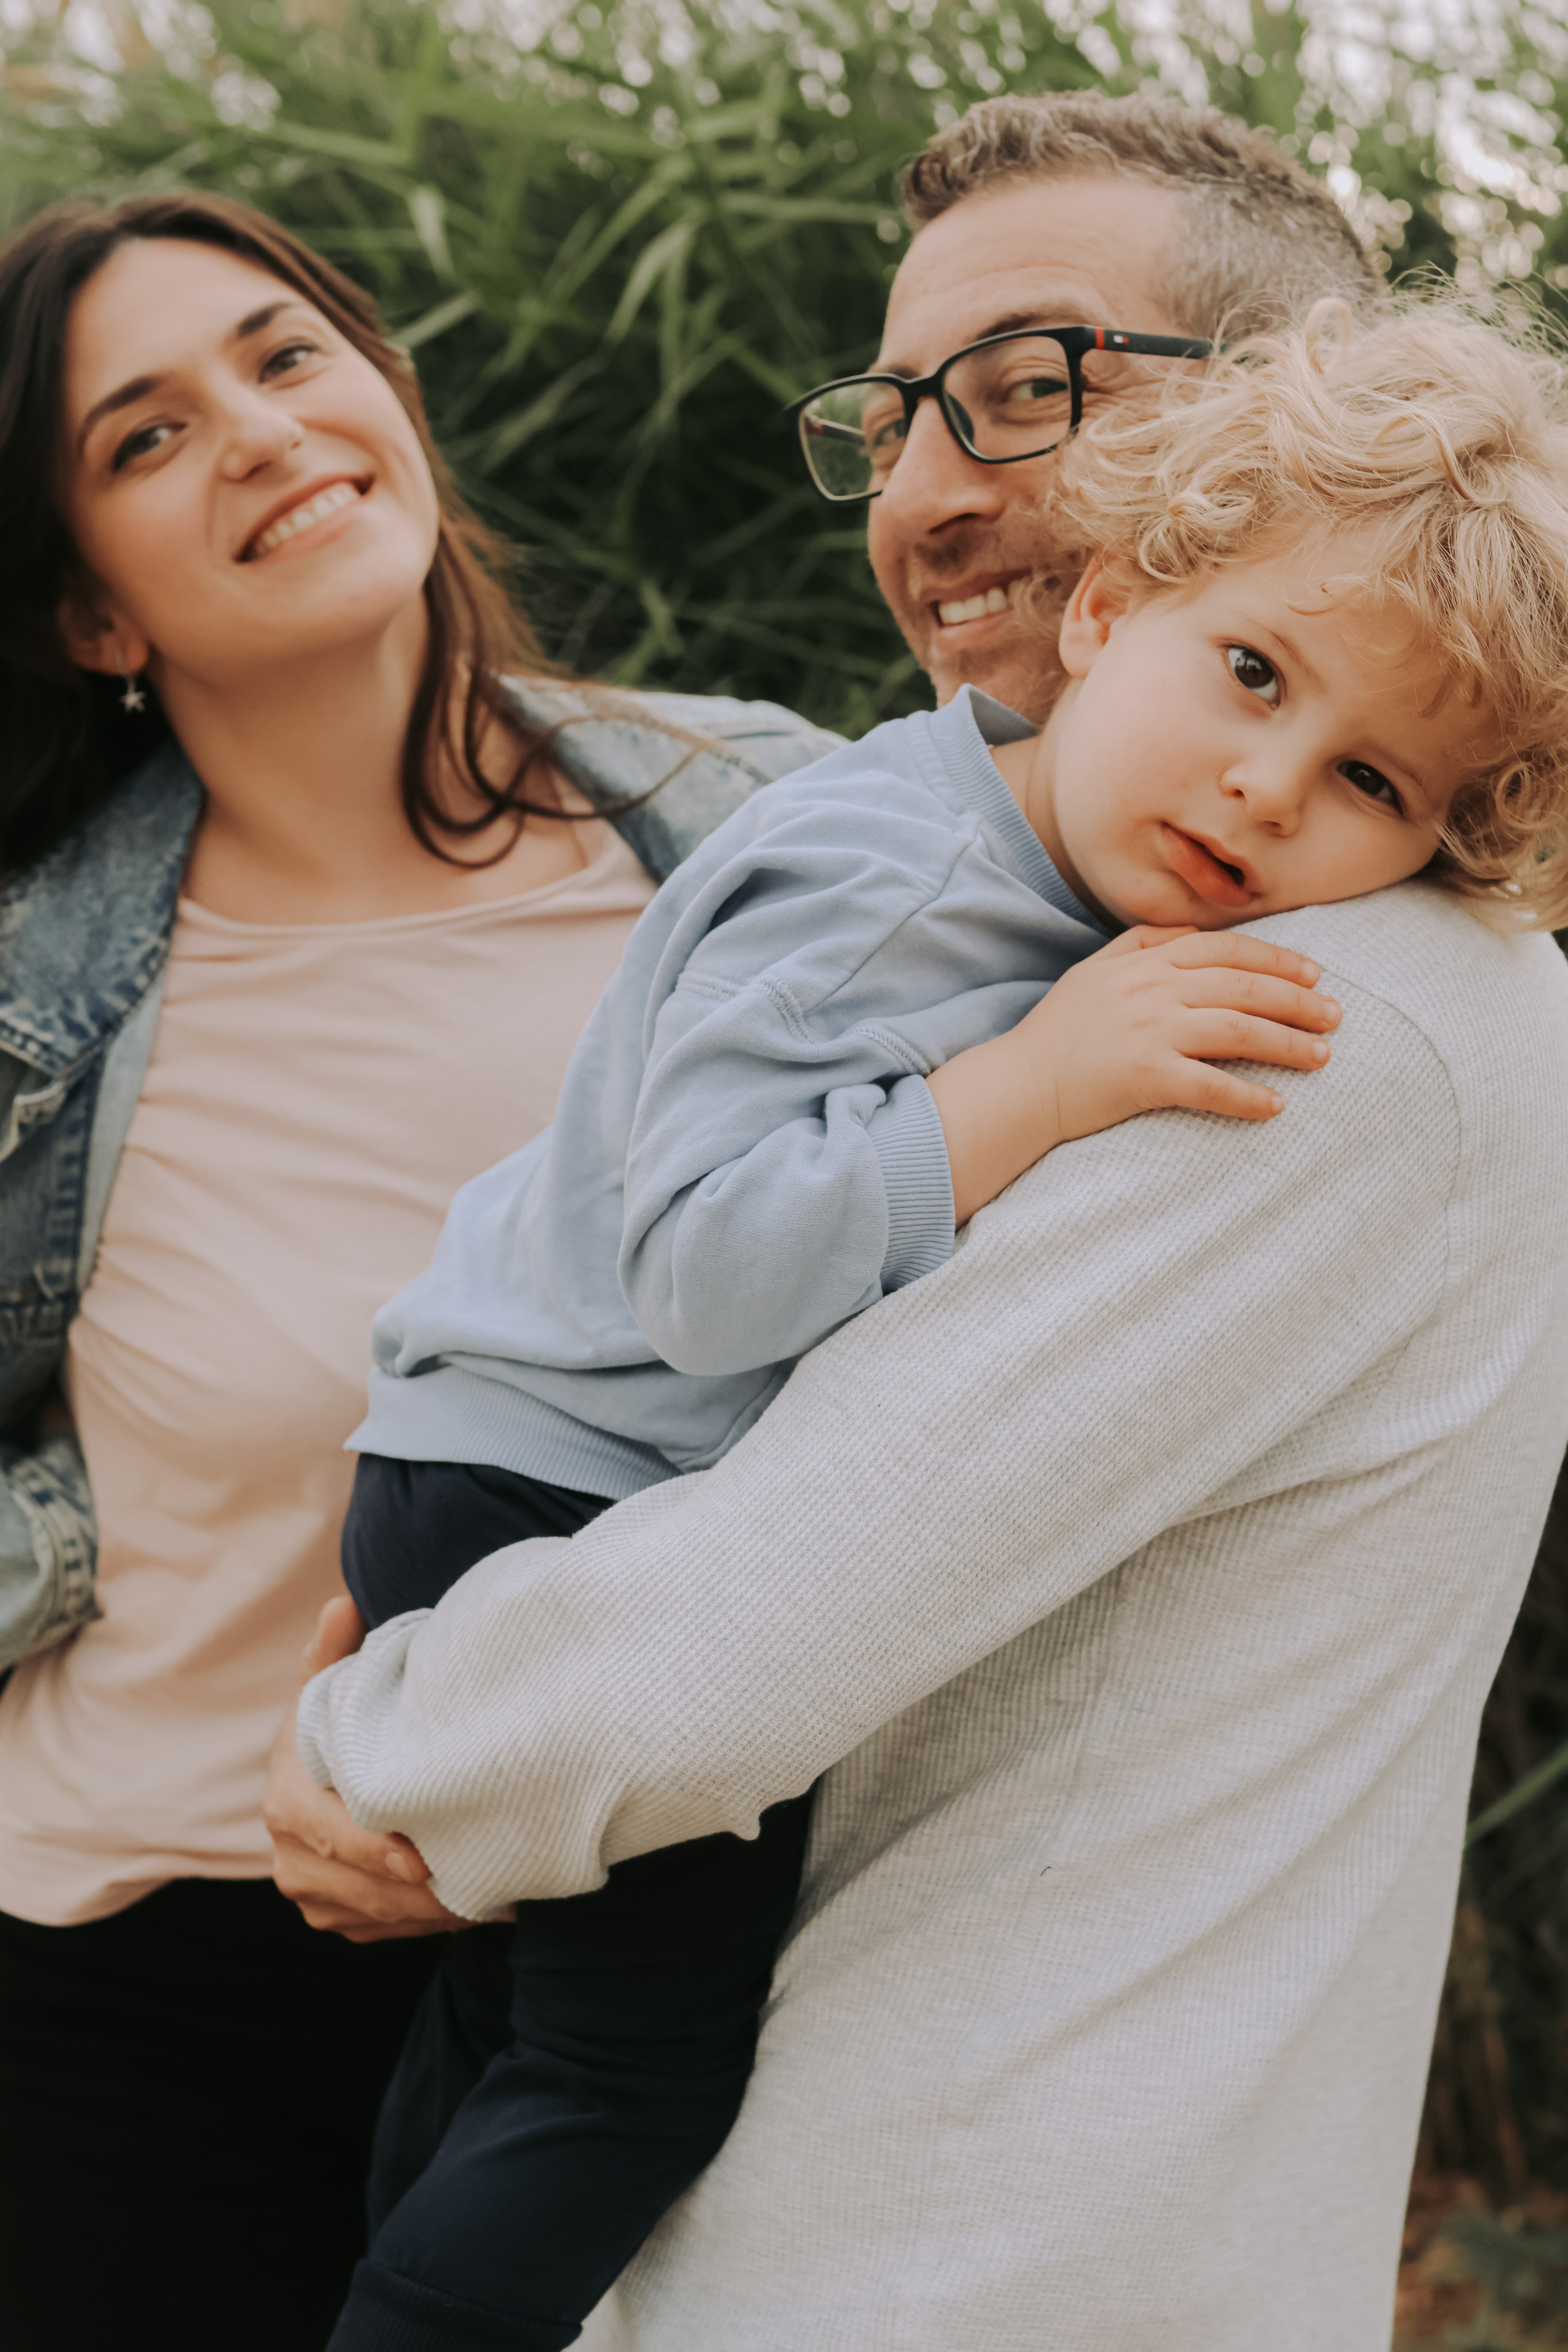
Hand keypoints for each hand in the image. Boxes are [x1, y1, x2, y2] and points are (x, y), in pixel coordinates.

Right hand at [264, 1595, 464, 1943]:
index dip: (374, 1851)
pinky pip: (384, 1933)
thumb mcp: (331, 1687)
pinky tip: (477, 1907)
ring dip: (438, 1912)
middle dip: (427, 1894)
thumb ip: (334, 1652)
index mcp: (287, 1801)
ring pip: (379, 1917)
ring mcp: (310, 1894)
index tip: (423, 1862)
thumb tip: (341, 1605)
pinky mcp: (334, 1918)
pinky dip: (429, 1924)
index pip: (330, 1834)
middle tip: (492, 1884)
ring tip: (499, 1895)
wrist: (319, 1777)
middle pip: (363, 1889)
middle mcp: (290, 1857)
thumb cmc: (336, 1727)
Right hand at [929, 926, 1337, 1226]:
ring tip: (1322, 1057)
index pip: (1226, 950)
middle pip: (1243, 988)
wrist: (1020, 1082)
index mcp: (1145, 960)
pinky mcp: (1144, 1077)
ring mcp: (1149, 1032)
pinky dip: (1247, 1097)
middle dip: (1297, 1001)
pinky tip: (1275, 1106)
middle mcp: (1152, 990)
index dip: (1276, 960)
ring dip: (1287, 1044)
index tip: (1313, 975)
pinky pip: (1209, 1086)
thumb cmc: (1060, 1030)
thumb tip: (1193, 931)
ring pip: (1237, 1031)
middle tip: (1336, 1016)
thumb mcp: (1097, 970)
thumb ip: (1144, 943)